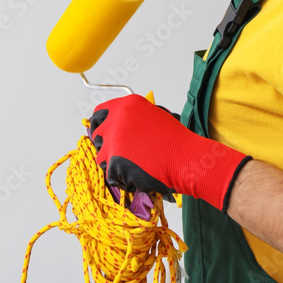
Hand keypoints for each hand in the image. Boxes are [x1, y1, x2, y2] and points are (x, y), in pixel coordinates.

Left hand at [88, 94, 251, 212]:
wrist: (184, 157)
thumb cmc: (176, 140)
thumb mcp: (155, 116)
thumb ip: (134, 117)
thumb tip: (121, 125)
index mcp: (128, 104)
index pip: (100, 113)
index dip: (100, 124)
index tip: (102, 132)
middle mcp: (117, 118)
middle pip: (97, 135)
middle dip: (105, 145)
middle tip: (117, 153)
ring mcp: (114, 140)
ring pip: (101, 156)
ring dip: (113, 163)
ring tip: (133, 166)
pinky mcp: (114, 161)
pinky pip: (110, 174)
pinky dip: (121, 178)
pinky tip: (137, 175)